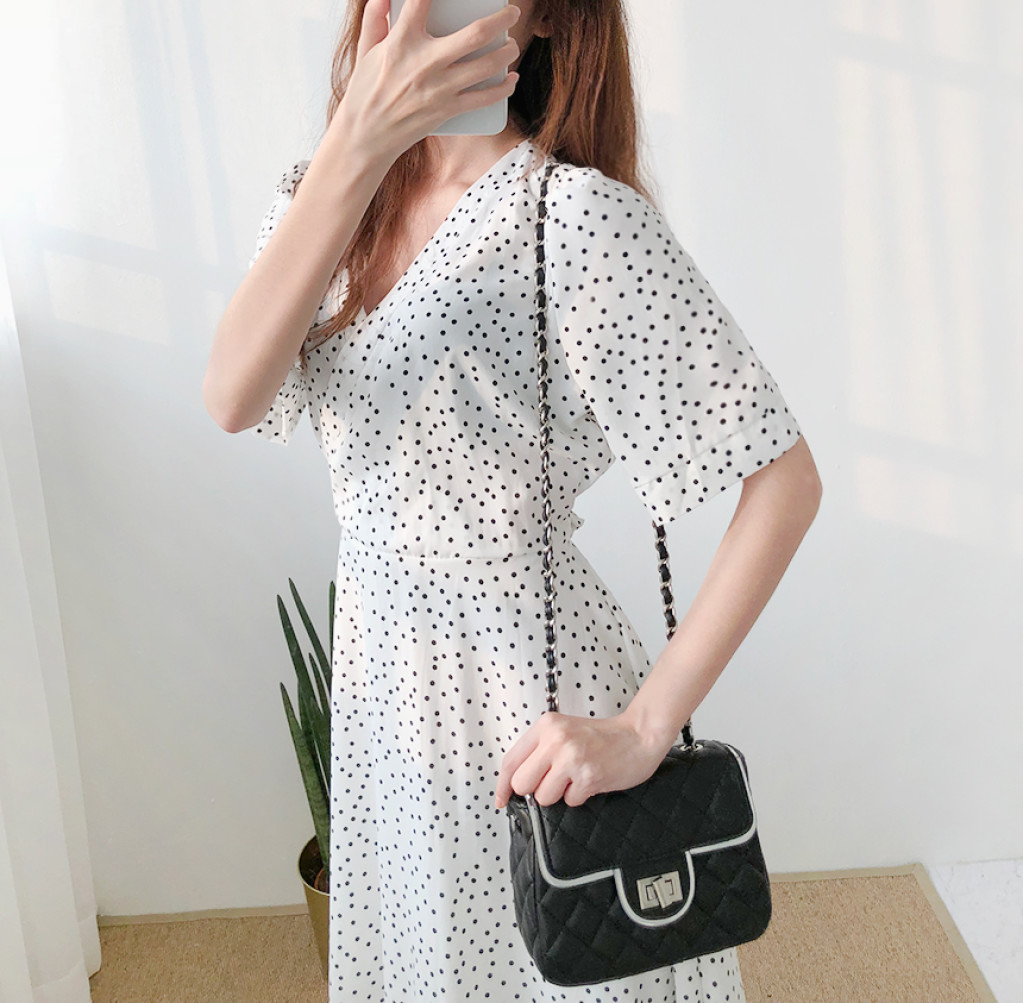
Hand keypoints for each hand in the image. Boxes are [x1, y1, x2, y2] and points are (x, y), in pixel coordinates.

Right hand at [335, 0, 521, 162]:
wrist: (367, 136)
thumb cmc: (365, 91)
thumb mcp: (366, 49)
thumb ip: (376, 17)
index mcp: (401, 42)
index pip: (422, 0)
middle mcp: (425, 63)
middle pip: (476, 34)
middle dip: (501, 19)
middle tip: (512, 13)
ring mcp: (439, 89)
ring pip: (486, 65)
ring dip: (507, 52)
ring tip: (511, 45)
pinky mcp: (448, 111)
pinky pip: (485, 98)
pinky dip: (504, 88)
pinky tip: (510, 79)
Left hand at [494, 710, 668, 809]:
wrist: (638, 735)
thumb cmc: (601, 737)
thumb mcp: (564, 731)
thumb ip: (541, 751)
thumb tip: (516, 784)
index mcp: (546, 726)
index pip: (511, 760)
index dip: (502, 785)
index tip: (502, 799)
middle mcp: (556, 739)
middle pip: (521, 784)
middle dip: (535, 790)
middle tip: (555, 782)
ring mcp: (571, 758)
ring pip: (543, 797)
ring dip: (559, 795)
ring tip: (576, 778)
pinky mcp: (588, 776)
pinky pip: (569, 801)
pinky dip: (579, 796)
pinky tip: (591, 780)